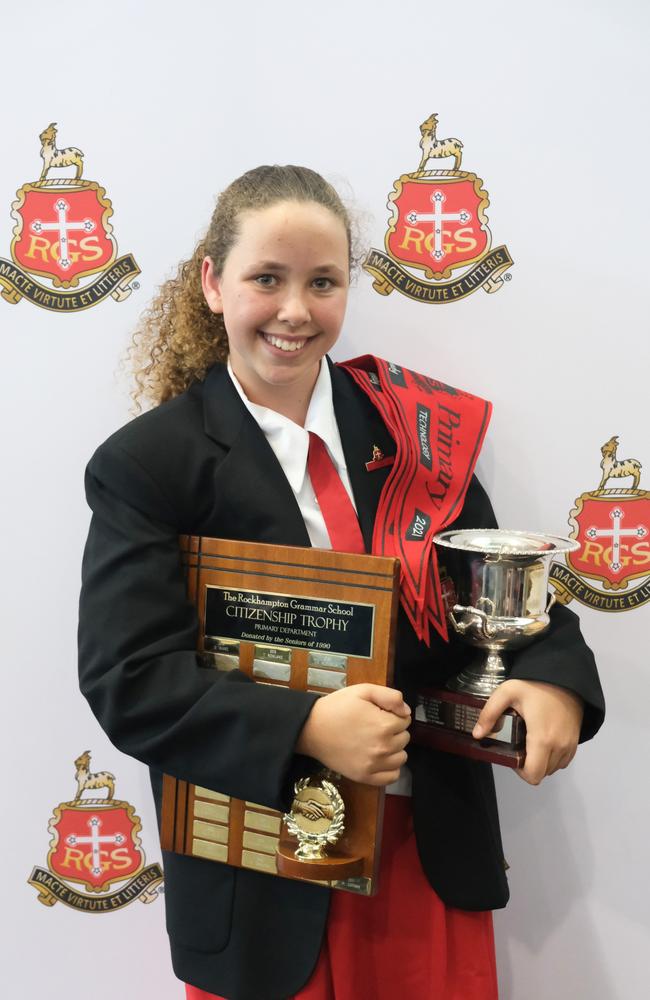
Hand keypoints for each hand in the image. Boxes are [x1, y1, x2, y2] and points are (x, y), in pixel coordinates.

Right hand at [296, 684, 410, 786]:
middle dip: (394, 730)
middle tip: (374, 726)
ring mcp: (374, 765)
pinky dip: (390, 768)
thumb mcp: (362, 691)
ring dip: (394, 749)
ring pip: (401, 757)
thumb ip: (390, 696)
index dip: (393, 714)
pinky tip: (379, 758)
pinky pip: (392, 776)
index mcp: (383, 725)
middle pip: (404, 738)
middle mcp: (382, 747)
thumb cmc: (336, 707)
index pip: (405, 721)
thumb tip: (406, 711)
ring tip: (377, 741)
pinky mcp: (365, 777)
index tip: (379, 713)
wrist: (311, 729)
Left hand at [472, 679, 583, 785]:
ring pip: (552, 769)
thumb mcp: (507, 693)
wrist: (565, 676)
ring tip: (530, 742)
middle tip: (519, 746)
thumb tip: (477, 734)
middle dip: (527, 765)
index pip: (533, 775)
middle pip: (541, 773)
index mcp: (542, 739)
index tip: (512, 755)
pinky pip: (562, 761)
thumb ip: (490, 714)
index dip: (519, 771)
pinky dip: (552, 757)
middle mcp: (559, 746)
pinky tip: (542, 740)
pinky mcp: (575, 742)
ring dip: (540, 762)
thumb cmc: (537, 685)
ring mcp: (569, 745)